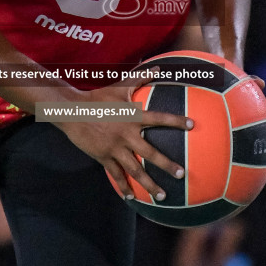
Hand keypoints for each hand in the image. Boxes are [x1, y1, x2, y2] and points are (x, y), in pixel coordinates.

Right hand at [46, 73, 192, 200]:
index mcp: (132, 117)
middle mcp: (126, 135)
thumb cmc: (98, 97)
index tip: (192, 125)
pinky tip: (131, 198)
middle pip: (150, 153)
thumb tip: (160, 66)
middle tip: (181, 174)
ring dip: (149, 184)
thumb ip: (140, 77)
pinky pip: (116, 175)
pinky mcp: (104, 157)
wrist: (72, 111)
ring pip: (135, 170)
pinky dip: (124, 187)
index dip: (176, 121)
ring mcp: (115, 148)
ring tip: (162, 196)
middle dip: (167, 165)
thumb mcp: (119, 86)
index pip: (159, 118)